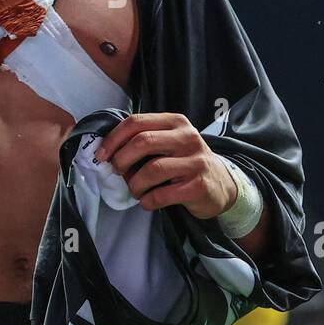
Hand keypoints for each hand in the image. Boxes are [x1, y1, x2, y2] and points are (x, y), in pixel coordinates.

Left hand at [92, 113, 238, 218]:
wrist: (222, 185)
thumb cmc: (186, 162)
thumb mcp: (169, 143)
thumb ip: (144, 140)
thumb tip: (107, 152)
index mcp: (175, 122)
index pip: (137, 122)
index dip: (113, 139)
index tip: (101, 155)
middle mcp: (188, 137)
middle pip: (143, 142)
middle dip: (122, 160)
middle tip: (117, 172)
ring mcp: (196, 161)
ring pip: (152, 170)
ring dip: (135, 184)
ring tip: (135, 191)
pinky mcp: (199, 186)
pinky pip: (163, 194)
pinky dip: (148, 201)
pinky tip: (147, 202)